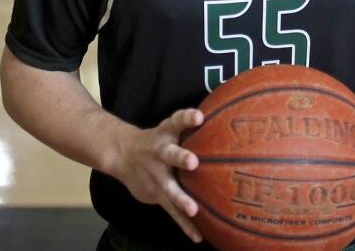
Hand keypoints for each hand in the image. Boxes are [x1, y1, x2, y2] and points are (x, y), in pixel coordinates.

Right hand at [107, 108, 204, 242]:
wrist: (122, 154)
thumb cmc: (158, 139)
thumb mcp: (170, 128)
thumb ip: (192, 126)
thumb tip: (233, 120)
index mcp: (165, 133)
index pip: (176, 121)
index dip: (187, 119)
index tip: (198, 117)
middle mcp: (160, 153)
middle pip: (170, 154)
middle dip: (181, 158)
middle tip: (193, 162)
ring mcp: (156, 175)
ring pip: (168, 187)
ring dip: (180, 198)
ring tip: (192, 209)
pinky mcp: (156, 195)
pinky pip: (171, 211)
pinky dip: (185, 225)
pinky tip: (198, 237)